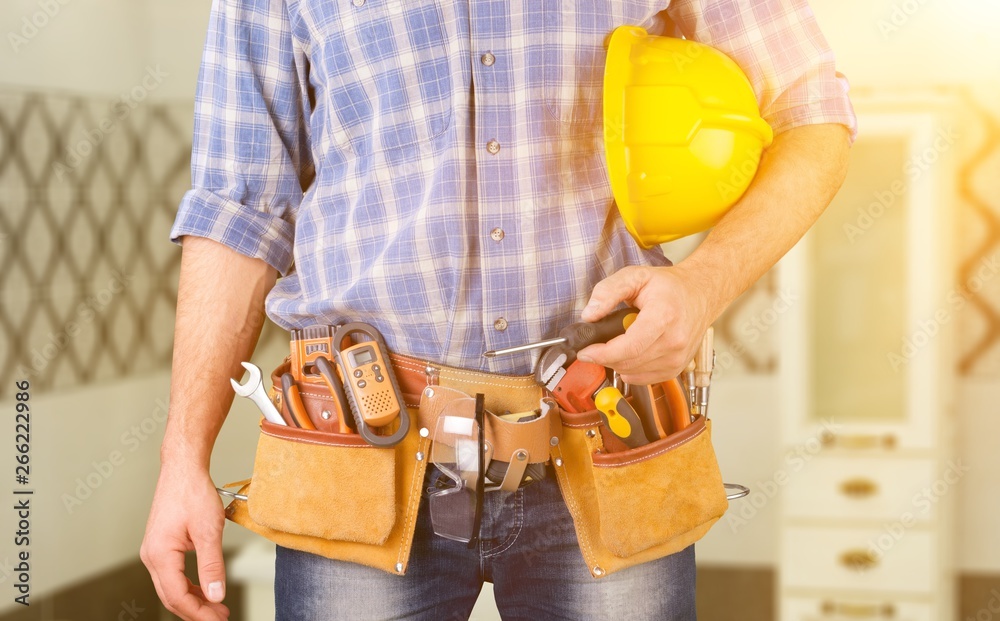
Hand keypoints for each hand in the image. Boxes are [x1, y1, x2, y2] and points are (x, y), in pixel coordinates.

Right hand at [140, 459, 229, 620]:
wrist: (183, 469)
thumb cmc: (193, 493)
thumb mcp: (209, 531)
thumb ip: (212, 565)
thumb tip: (215, 595)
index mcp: (160, 554)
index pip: (177, 596)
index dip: (198, 613)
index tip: (218, 619)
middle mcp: (152, 556)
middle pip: (171, 596)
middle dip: (196, 611)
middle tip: (221, 617)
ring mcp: (154, 551)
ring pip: (171, 587)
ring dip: (193, 600)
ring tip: (216, 608)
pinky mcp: (161, 546)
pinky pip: (172, 575)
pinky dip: (189, 586)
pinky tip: (205, 590)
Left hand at [576, 265, 712, 384]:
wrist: (700, 295)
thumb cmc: (669, 286)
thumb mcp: (635, 276)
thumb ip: (608, 291)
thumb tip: (589, 315)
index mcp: (664, 316)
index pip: (629, 347)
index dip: (602, 353)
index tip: (585, 351)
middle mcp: (674, 342)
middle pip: (628, 362)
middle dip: (604, 357)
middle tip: (595, 344)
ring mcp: (677, 359)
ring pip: (633, 373)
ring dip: (617, 362)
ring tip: (617, 342)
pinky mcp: (676, 369)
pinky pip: (643, 379)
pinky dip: (630, 369)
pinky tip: (631, 352)